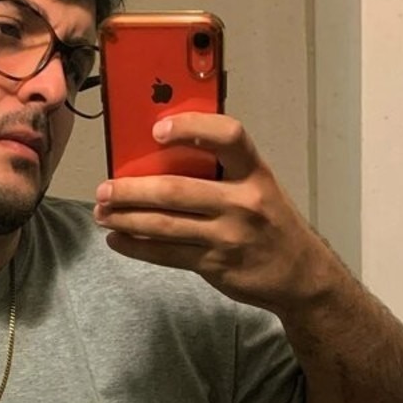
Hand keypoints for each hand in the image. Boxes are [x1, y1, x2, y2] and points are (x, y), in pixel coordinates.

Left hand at [92, 114, 348, 315]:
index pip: (228, 136)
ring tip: (102, 213)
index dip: (193, 127)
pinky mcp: (216, 264)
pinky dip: (137, 246)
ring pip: (165, 225)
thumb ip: (222, 172)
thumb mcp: (258, 187)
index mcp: (255, 172)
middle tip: (104, 188)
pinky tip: (118, 240)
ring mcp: (228, 236)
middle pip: (176, 190)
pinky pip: (167, 254)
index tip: (158, 129)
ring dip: (126, 218)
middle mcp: (243, 202)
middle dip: (132, 190)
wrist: (300, 275)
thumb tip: (162, 157)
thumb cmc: (270, 223)